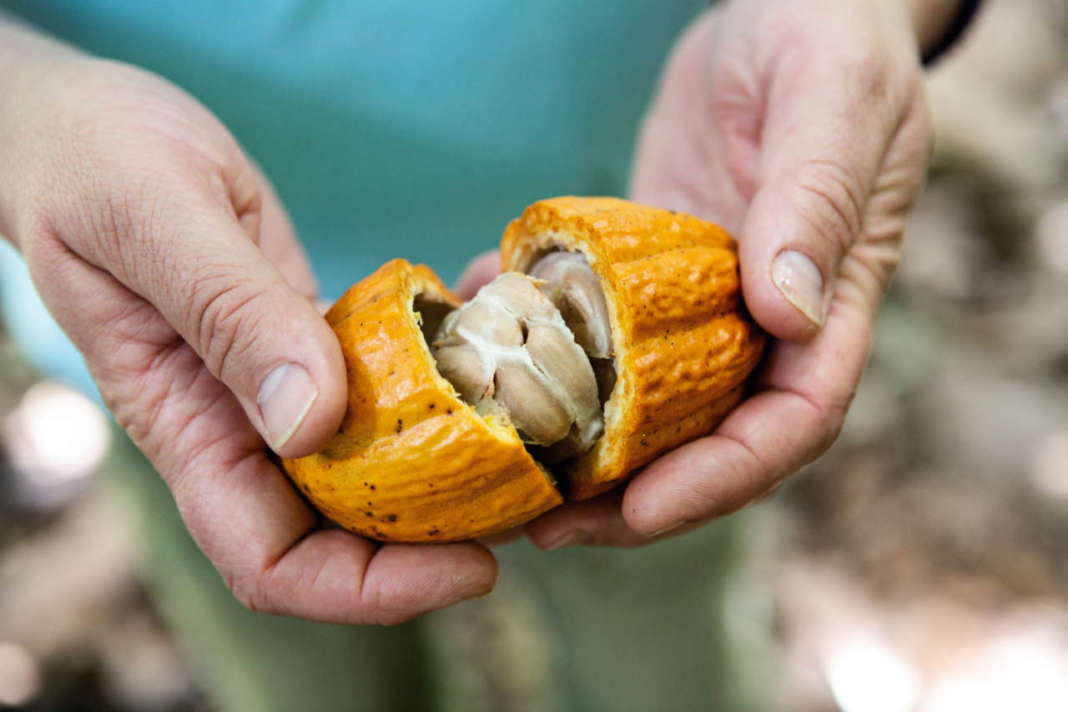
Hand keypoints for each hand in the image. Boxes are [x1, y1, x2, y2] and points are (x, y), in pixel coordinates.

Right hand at [0, 39, 495, 621]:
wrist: (84, 128)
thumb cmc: (91, 161)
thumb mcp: (153, 218)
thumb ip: (229, 315)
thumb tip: (309, 422)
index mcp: (186, 427)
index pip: (271, 562)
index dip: (369, 590)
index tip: (468, 566)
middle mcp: (238, 428)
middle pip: (340, 536)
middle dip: (435, 545)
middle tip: (533, 502)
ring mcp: (277, 389)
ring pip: (371, 471)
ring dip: (450, 474)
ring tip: (536, 448)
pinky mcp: (311, 345)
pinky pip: (382, 393)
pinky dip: (442, 393)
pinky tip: (494, 366)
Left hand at [467, 0, 935, 547]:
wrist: (782, 7)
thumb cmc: (827, 38)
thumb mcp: (833, 99)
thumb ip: (815, 200)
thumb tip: (787, 312)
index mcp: (834, 301)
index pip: (792, 422)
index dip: (722, 478)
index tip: (642, 507)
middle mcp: (768, 321)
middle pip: (710, 441)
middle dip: (633, 495)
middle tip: (544, 520)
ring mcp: (704, 301)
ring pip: (647, 403)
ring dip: (578, 443)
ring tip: (500, 462)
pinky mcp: (650, 273)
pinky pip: (597, 328)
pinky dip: (542, 343)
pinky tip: (482, 334)